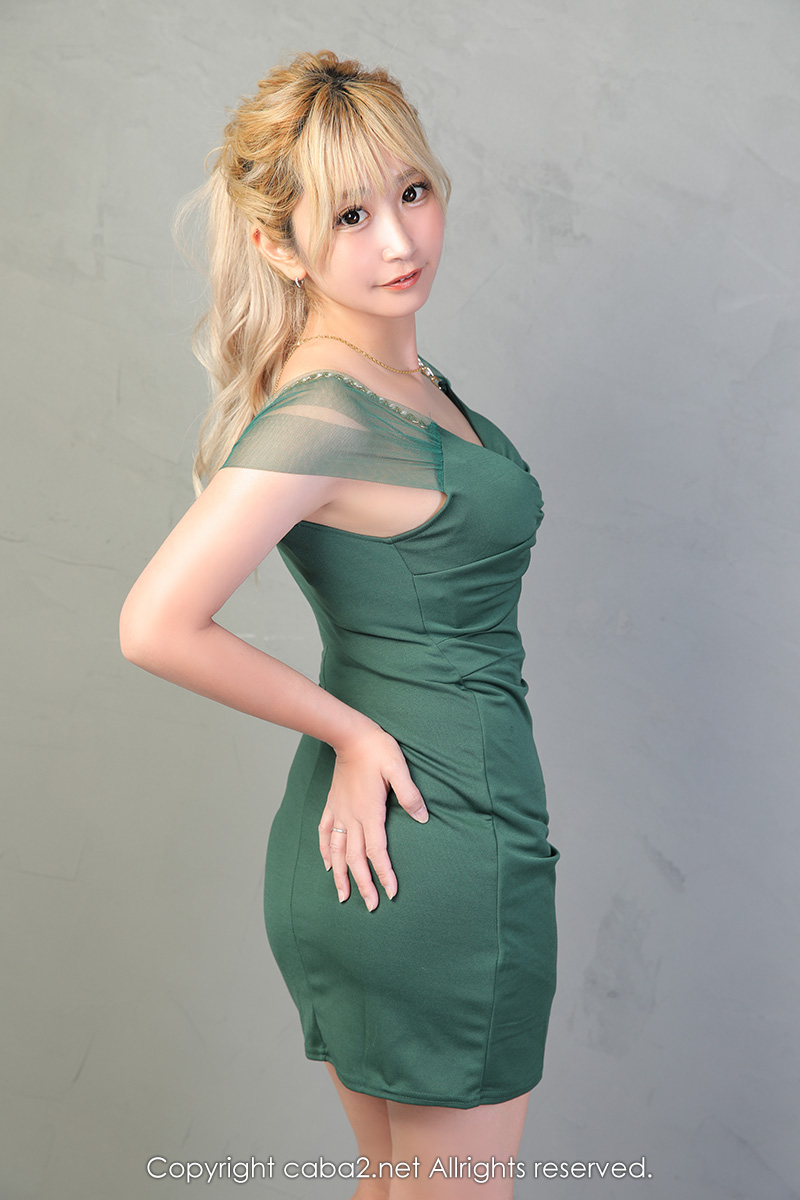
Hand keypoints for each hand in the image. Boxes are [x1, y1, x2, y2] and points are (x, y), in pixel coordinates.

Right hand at [318, 723, 428, 909]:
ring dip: (339, 876)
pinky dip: (324, 851)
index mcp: (369, 812)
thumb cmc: (378, 750)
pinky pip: (324, 833)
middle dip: (363, 884)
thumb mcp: (399, 769)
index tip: (391, 893)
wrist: (350, 735)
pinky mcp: (332, 805)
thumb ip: (410, 794)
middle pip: (355, 858)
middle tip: (371, 906)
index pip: (377, 851)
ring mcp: (339, 812)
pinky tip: (326, 865)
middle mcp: (352, 817)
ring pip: (336, 851)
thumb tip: (423, 817)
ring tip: (342, 897)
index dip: (383, 874)